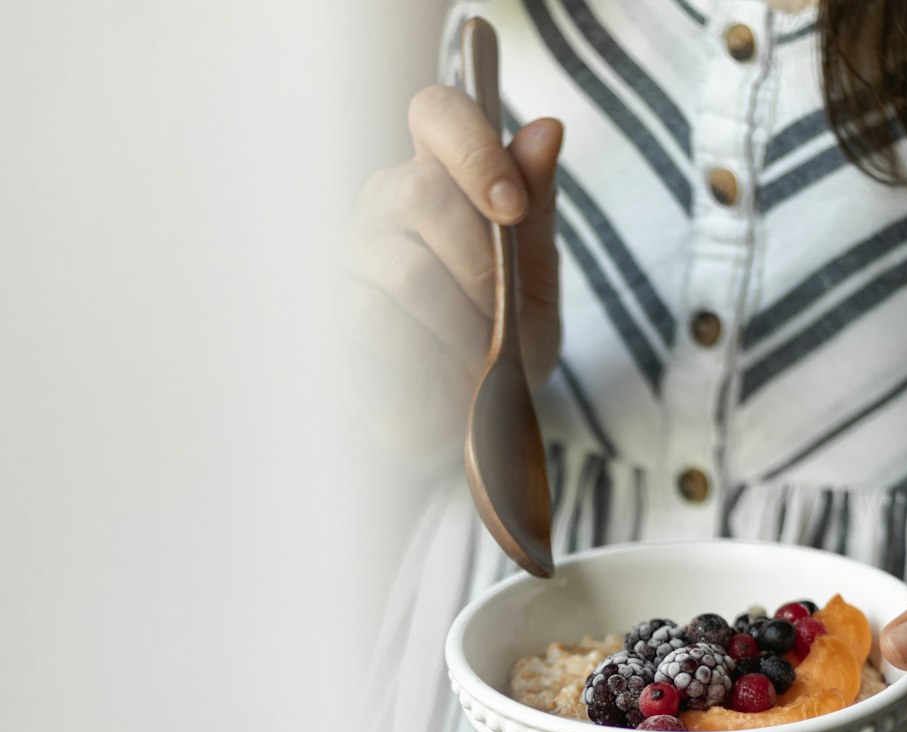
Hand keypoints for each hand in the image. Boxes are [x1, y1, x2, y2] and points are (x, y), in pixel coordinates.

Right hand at [343, 86, 562, 453]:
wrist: (476, 416)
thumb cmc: (504, 337)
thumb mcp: (538, 273)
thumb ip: (537, 204)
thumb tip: (547, 130)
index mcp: (438, 175)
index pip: (438, 112)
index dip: (475, 149)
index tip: (513, 208)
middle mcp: (385, 204)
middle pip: (423, 192)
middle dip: (481, 263)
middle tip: (500, 311)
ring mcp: (350, 257)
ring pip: (408, 270)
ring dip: (460, 321)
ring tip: (474, 348)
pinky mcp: (332, 313)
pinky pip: (377, 320)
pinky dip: (424, 352)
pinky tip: (432, 364)